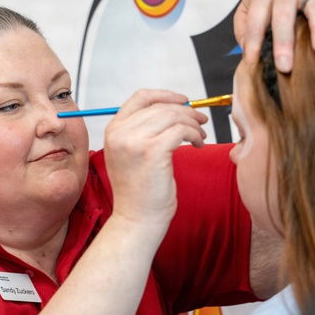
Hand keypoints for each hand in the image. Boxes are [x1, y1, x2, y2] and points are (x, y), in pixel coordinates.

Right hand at [103, 90, 206, 234]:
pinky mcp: (153, 151)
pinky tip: (198, 144)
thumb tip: (174, 110)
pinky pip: (181, 131)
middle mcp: (121, 132)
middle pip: (161, 106)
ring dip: (193, 123)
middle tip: (201, 121)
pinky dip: (194, 134)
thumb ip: (143, 130)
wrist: (137, 219)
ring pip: (173, 116)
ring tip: (200, 136)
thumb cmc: (139, 191)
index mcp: (114, 130)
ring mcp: (135, 141)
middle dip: (187, 111)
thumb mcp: (131, 154)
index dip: (166, 95)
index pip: (141, 97)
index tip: (184, 100)